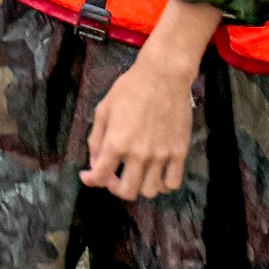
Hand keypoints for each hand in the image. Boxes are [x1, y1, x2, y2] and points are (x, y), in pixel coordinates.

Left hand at [79, 56, 197, 199]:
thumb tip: (95, 161)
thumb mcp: (103, 109)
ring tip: (135, 175)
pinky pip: (172, 183)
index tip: (88, 177)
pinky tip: (156, 175)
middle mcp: (139, 154)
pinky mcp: (179, 153)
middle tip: (113, 176)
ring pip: (150, 191)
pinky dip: (162, 185)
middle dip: (115, 187)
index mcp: (116, 143)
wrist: (163, 76)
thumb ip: (96, 138)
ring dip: (139, 187)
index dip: (91, 181)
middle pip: (126, 191)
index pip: (101, 177)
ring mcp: (161, 156)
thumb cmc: (130, 89)